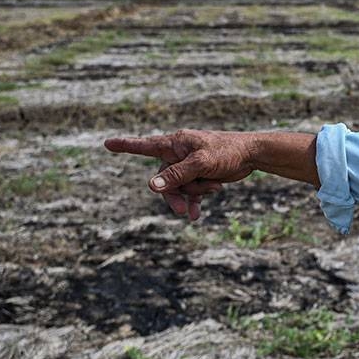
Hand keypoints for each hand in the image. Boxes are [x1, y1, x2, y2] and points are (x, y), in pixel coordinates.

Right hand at [104, 129, 257, 220]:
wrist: (251, 156)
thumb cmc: (227, 152)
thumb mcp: (201, 163)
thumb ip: (177, 175)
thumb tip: (152, 186)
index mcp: (175, 143)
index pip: (145, 145)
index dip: (126, 146)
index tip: (107, 144)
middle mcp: (178, 154)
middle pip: (163, 179)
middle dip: (172, 195)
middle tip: (180, 211)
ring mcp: (188, 166)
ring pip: (178, 188)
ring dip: (191, 195)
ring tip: (206, 198)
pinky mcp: (199, 176)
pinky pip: (190, 192)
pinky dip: (194, 201)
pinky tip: (196, 214)